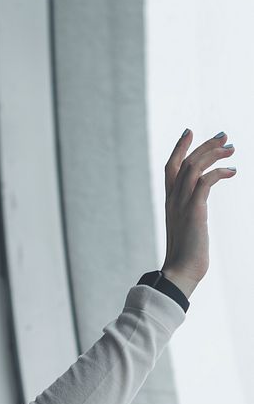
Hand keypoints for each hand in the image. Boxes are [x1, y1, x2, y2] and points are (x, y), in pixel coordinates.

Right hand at [161, 129, 235, 298]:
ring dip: (213, 154)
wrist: (182, 271)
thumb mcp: (188, 228)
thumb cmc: (187, 256)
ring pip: (194, 167)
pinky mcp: (194, 210)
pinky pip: (205, 181)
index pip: (171, 167)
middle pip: (186, 162)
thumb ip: (190, 214)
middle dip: (204, 145)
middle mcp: (173, 200)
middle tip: (224, 137)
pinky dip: (219, 172)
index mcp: (170, 202)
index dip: (179, 148)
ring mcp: (182, 204)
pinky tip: (232, 171)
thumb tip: (197, 211)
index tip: (190, 132)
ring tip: (231, 149)